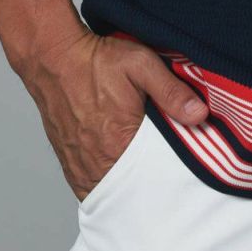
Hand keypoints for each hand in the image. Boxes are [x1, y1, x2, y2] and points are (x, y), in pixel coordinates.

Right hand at [16, 26, 209, 201]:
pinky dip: (107, 187)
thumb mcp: (141, 64)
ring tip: (145, 180)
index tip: (184, 172)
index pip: (156, 176)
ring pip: (111, 193)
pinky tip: (120, 178)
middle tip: (168, 180)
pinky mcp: (68, 162)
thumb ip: (171, 91)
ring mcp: (79, 165)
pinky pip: (90, 189)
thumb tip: (199, 115)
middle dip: (151, 186)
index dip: (172, 175)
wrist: (52, 57)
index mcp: (119, 142)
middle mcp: (96, 161)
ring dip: (127, 189)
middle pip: (133, 189)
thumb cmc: (95, 60)